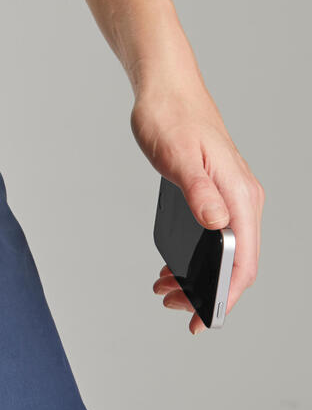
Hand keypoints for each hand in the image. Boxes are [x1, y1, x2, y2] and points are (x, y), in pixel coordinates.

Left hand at [130, 79, 263, 333]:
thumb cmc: (170, 118)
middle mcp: (242, 199)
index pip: (244, 260)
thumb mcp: (178, 158)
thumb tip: (218, 224)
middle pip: (236, 262)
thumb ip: (199, 192)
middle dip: (206, 292)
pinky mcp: (214, 193)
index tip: (204, 318)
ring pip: (223, 252)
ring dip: (196, 276)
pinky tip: (170, 266)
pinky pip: (213, 237)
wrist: (165, 90)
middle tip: (171, 306)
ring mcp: (230, 197)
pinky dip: (193, 257)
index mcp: (240, 195)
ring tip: (164, 289)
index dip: (227, 295)